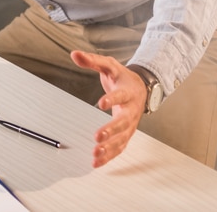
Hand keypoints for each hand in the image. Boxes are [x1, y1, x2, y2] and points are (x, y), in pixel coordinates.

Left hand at [70, 50, 146, 167]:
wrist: (142, 89)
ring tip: (96, 153)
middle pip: (123, 122)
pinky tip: (96, 162)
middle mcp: (131, 110)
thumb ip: (92, 61)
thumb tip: (74, 54)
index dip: (112, 99)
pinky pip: (120, 147)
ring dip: (110, 147)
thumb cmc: (122, 78)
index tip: (101, 103)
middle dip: (111, 129)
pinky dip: (109, 156)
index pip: (121, 95)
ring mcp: (130, 124)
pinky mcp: (126, 134)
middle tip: (98, 136)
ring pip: (122, 138)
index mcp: (128, 92)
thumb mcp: (109, 65)